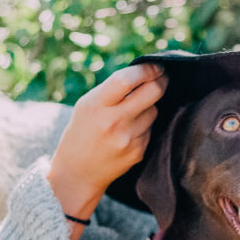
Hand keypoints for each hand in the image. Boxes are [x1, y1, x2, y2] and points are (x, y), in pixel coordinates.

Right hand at [48, 64, 167, 224]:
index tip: (156, 66)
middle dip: (161, 82)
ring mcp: (128, 139)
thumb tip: (146, 72)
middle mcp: (113, 122)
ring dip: (149, 106)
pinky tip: (129, 132)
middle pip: (152, 92)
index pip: (126, 80)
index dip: (147, 69)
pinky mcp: (138, 152)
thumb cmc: (82, 132)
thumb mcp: (87, 106)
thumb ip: (113, 90)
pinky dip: (144, 125)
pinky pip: (151, 129)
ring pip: (154, 110)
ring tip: (132, 112)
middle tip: (162, 78)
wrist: (77, 173)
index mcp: (95, 105)